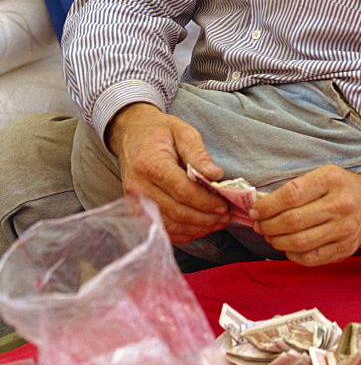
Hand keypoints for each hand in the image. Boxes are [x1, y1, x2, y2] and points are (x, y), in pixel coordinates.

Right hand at [106, 102, 231, 242]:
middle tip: (226, 216)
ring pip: (170, 225)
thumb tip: (216, 175)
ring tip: (218, 222)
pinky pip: (162, 229)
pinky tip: (200, 227)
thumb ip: (199, 154)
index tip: (224, 204)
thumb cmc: (159, 131)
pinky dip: (184, 233)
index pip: (182, 190)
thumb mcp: (182, 131)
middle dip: (205, 218)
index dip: (205, 201)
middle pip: (177, 212)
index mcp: (150, 163)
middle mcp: (139, 186)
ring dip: (197, 228)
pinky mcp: (136, 210)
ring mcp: (135, 201)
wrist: (130, 134)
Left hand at [249, 164, 360, 266]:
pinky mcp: (345, 249)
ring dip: (277, 241)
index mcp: (331, 180)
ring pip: (300, 242)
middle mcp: (341, 204)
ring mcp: (344, 230)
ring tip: (269, 235)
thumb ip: (295, 188)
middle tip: (258, 225)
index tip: (255, 210)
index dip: (268, 205)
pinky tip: (286, 246)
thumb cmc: (339, 188)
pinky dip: (292, 255)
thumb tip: (261, 205)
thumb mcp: (322, 175)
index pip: (292, 194)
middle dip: (268, 225)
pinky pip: (311, 258)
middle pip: (294, 221)